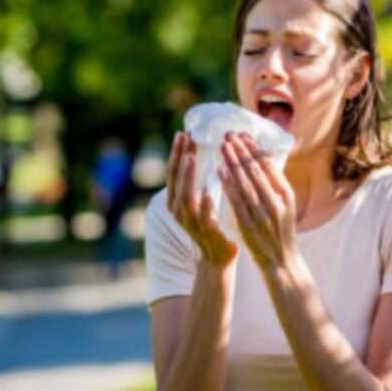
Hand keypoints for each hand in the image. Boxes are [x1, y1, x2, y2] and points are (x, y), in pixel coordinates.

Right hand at [167, 131, 238, 268]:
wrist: (217, 257)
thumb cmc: (210, 223)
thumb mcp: (198, 199)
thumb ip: (195, 180)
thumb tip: (196, 149)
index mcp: (176, 200)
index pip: (173, 172)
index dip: (176, 153)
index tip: (183, 132)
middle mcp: (178, 211)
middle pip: (175, 180)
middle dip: (179, 158)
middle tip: (185, 137)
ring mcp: (190, 223)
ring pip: (185, 197)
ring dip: (187, 176)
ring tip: (191, 158)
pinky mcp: (206, 234)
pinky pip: (203, 218)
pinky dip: (205, 205)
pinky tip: (208, 192)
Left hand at [219, 132, 297, 271]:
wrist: (281, 262)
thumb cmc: (281, 230)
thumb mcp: (285, 205)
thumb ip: (275, 184)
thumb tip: (263, 159)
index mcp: (286, 194)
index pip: (270, 166)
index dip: (255, 149)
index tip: (243, 134)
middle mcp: (276, 202)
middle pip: (256, 171)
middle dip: (242, 151)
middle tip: (229, 134)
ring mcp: (263, 214)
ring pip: (246, 183)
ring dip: (233, 163)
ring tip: (223, 147)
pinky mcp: (249, 226)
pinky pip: (237, 202)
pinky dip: (228, 185)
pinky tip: (220, 172)